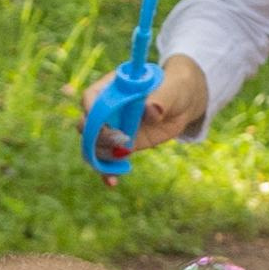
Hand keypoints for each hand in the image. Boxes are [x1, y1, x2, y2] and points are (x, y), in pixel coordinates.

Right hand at [81, 51, 208, 159]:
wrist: (181, 103)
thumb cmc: (173, 88)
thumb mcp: (171, 90)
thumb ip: (160, 98)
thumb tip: (151, 110)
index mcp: (112, 88)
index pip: (90, 97)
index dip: (92, 110)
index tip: (106, 123)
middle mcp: (107, 109)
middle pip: (87, 124)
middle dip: (98, 136)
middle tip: (122, 140)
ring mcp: (113, 129)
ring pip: (94, 145)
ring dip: (103, 155)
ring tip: (125, 156)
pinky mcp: (123, 146)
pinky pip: (108, 160)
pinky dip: (107, 171)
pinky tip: (112, 181)